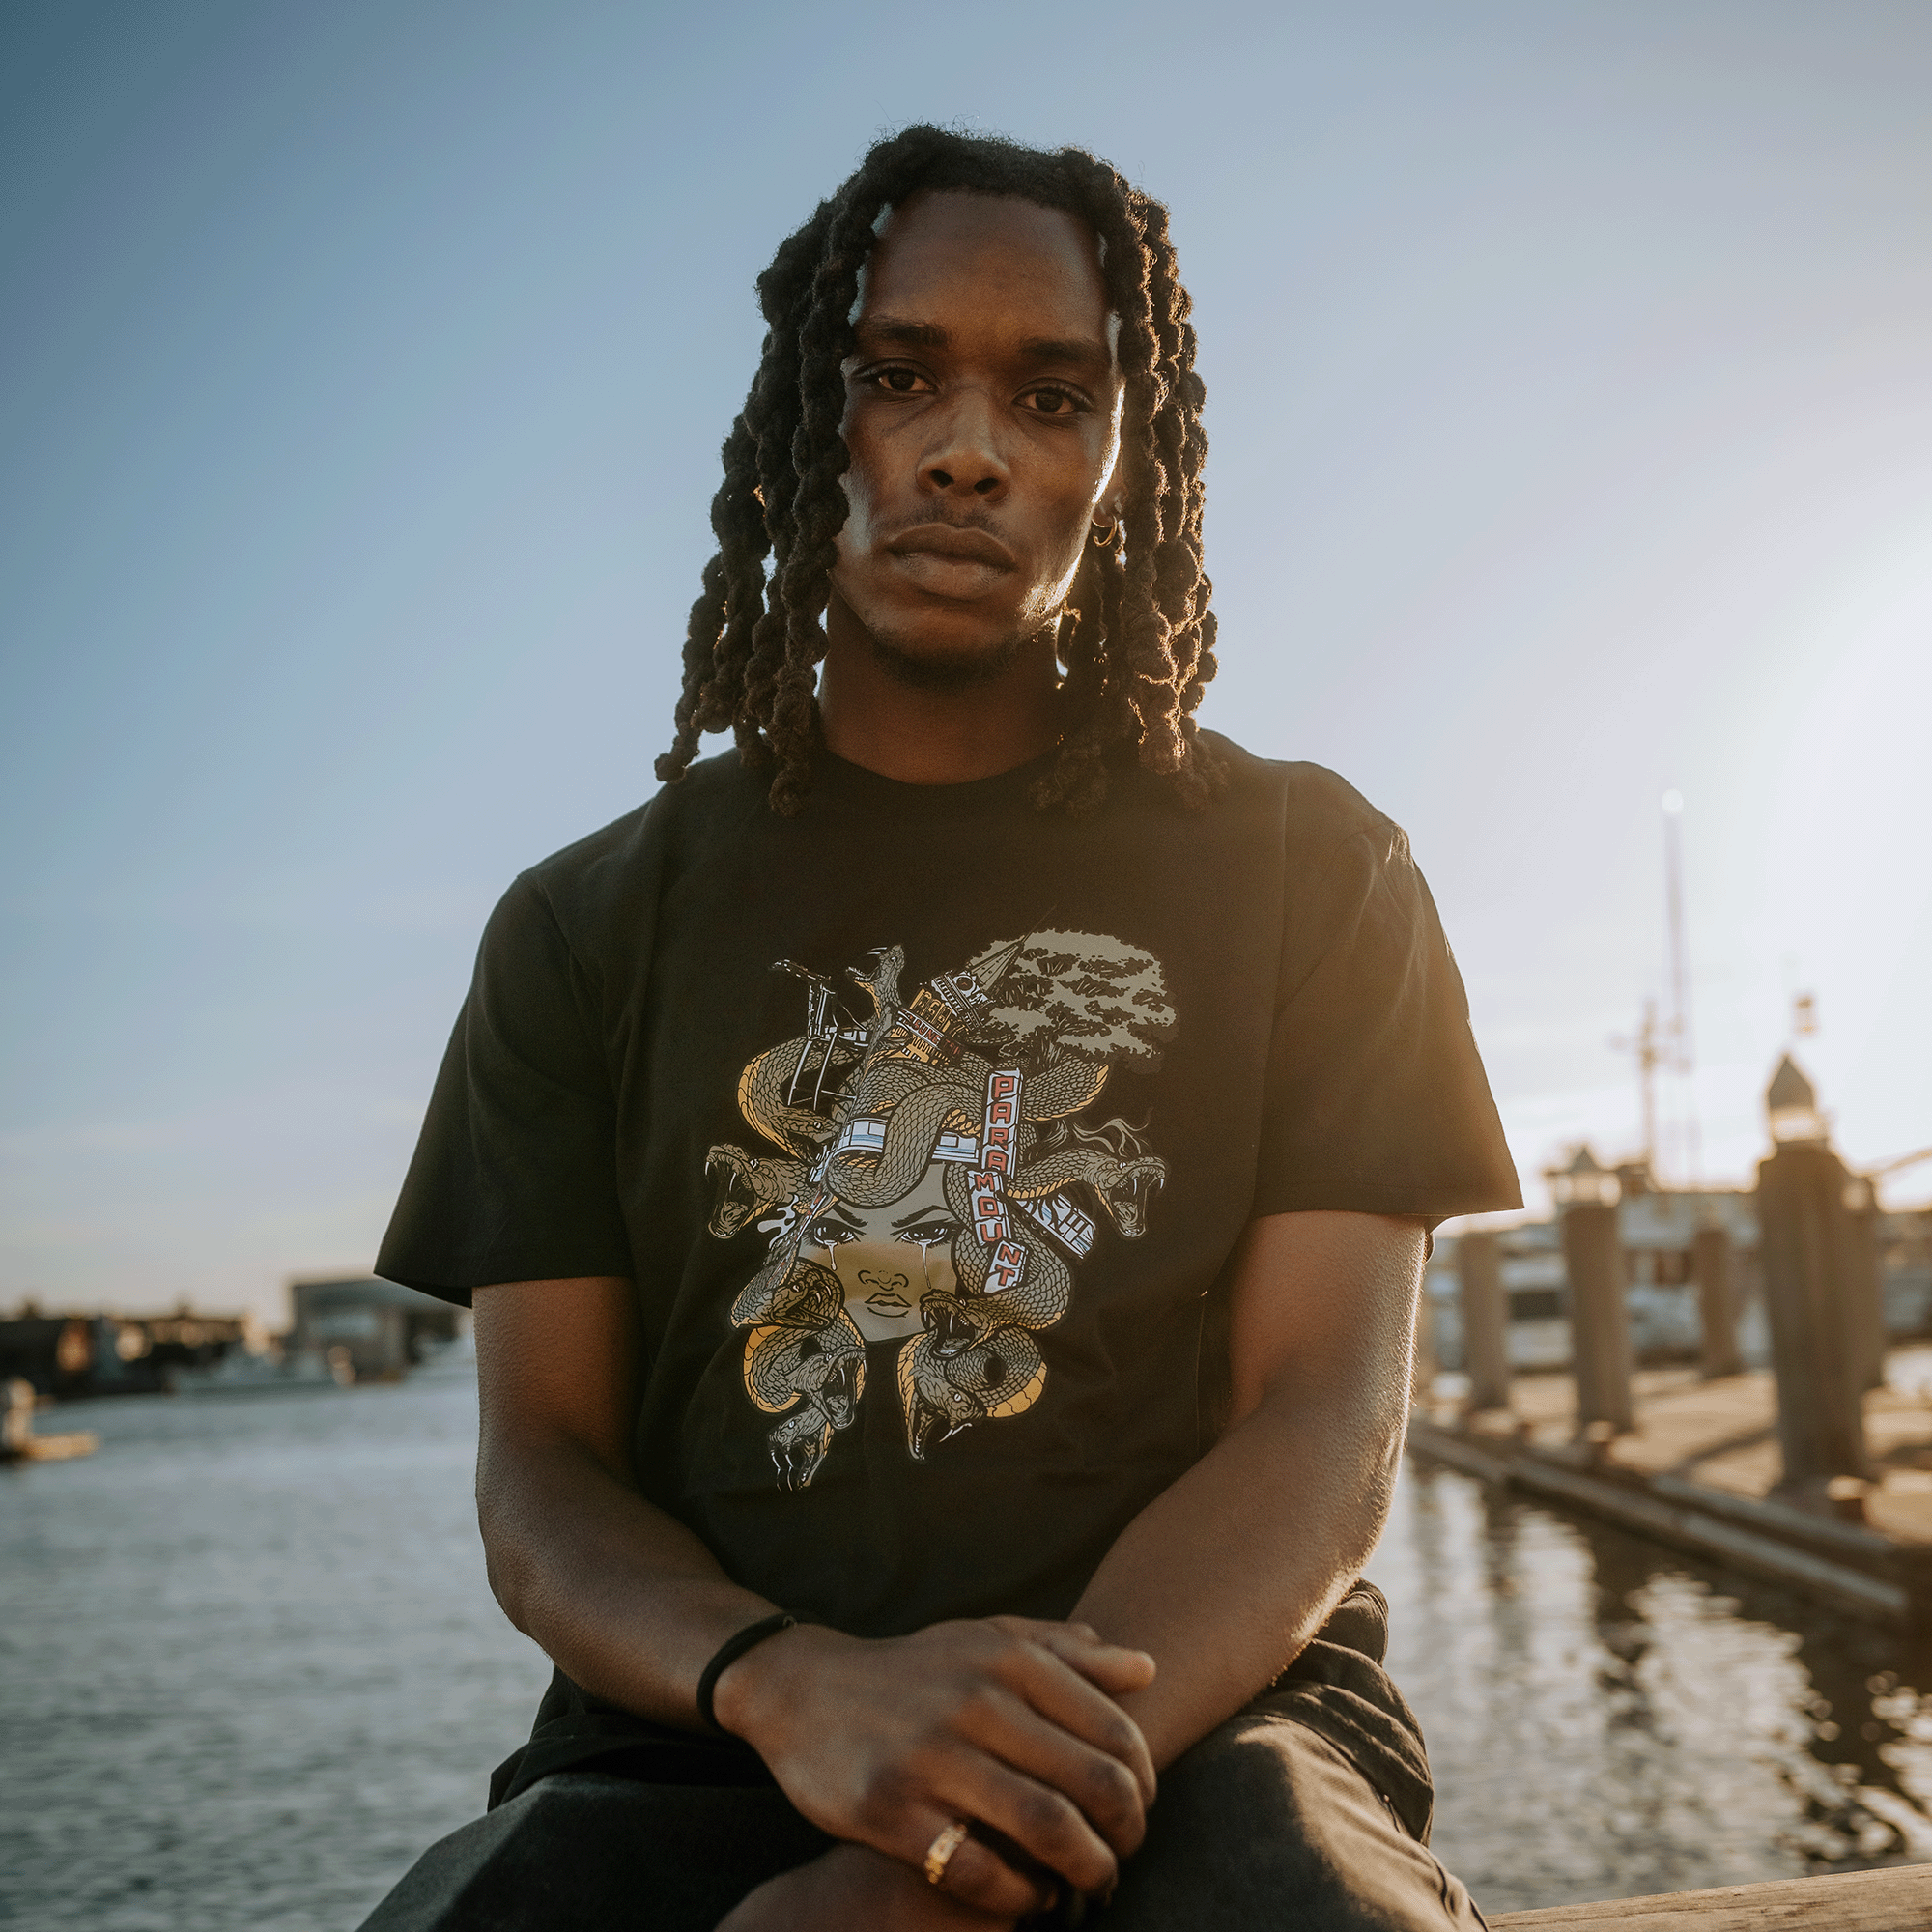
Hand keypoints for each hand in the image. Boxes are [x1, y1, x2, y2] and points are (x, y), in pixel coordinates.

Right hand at [714, 1615, 1156, 1919]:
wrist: (804, 1690)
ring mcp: (931, 1755)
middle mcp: (976, 1700)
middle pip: (1093, 1785)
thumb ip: (1066, 1652)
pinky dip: (1020, 1897)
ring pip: (1048, 1830)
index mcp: (1008, 1658)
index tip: (1138, 1809)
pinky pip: (979, 1871)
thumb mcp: (985, 1640)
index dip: (1144, 1783)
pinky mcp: (890, 1810)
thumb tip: (1146, 1667)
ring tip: (1088, 1886)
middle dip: (1126, 1836)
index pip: (1115, 1732)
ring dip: (1085, 1873)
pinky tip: (1027, 1897)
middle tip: (1123, 1856)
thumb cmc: (914, 1670)